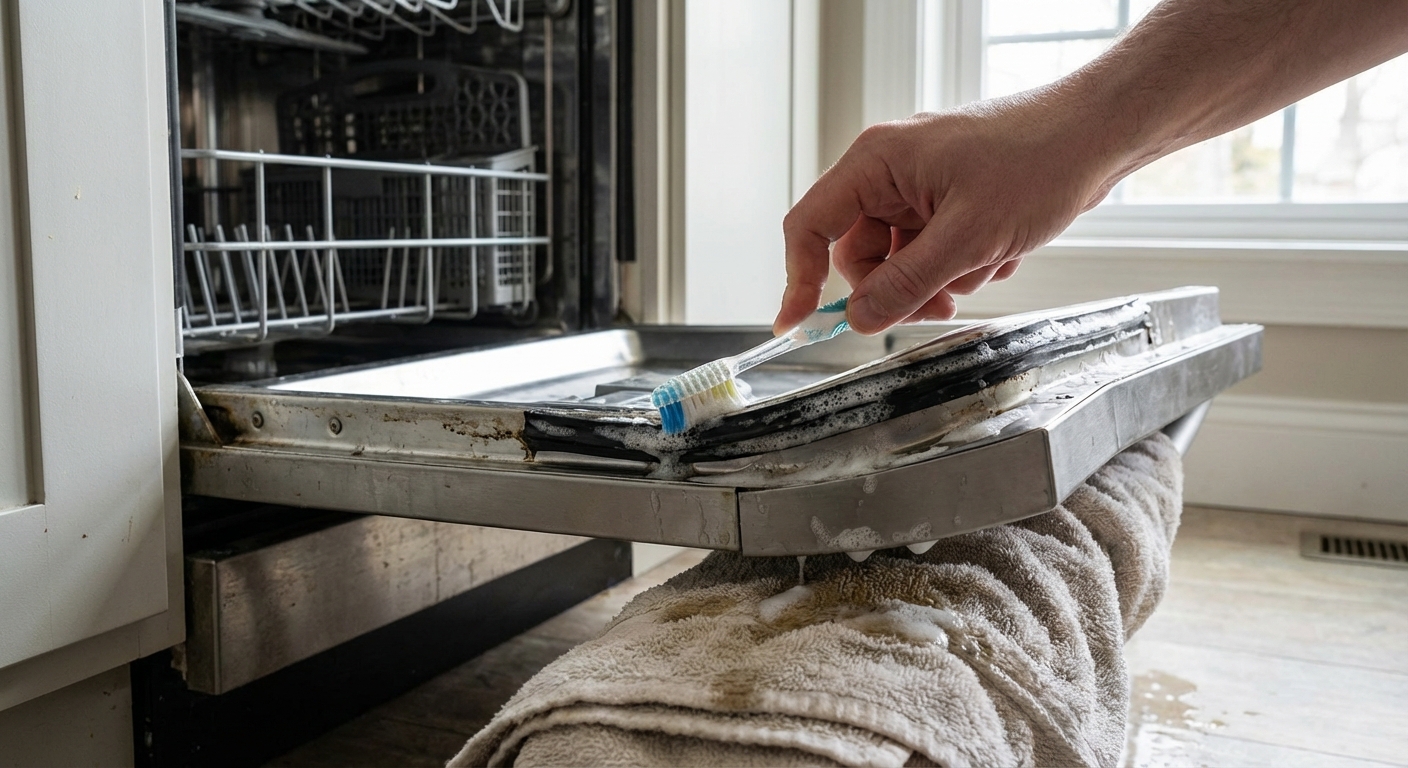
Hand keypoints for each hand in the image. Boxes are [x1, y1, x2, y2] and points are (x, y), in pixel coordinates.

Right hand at [775, 90, 1120, 334]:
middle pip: (859, 255)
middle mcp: (889, 173)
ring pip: (899, 262)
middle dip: (897, 289)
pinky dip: (962, 266)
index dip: (799, 278)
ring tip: (985, 265)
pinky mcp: (946, 202)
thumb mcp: (969, 237)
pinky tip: (999, 252)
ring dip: (937, 281)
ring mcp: (919, 188)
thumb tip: (858, 318)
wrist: (1097, 136)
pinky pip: (932, 254)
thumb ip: (907, 283)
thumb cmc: (1039, 160)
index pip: (810, 226)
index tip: (799, 322)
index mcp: (877, 162)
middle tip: (939, 305)